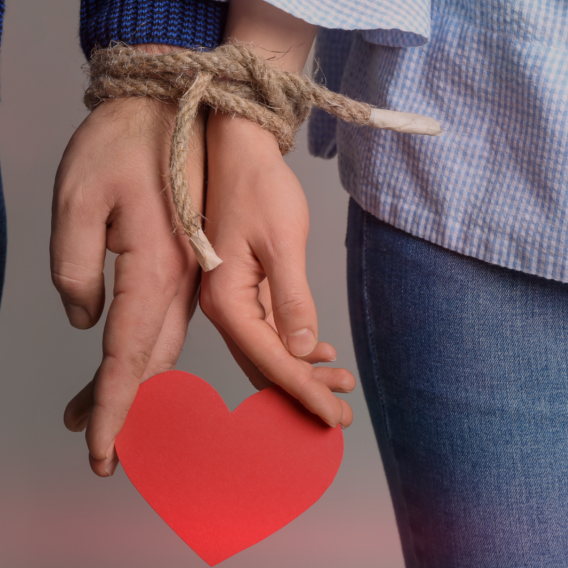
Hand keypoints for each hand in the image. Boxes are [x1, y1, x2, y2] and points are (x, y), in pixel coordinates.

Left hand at [51, 82, 204, 475]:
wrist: (166, 104)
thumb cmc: (118, 144)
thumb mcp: (75, 200)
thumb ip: (72, 269)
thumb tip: (86, 321)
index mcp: (156, 269)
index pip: (128, 357)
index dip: (112, 409)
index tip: (99, 454)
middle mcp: (181, 280)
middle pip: (151, 363)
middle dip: (121, 409)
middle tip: (92, 448)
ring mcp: (188, 272)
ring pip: (162, 346)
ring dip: (130, 384)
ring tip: (89, 414)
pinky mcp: (185, 263)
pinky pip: (166, 321)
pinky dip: (142, 351)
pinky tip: (120, 360)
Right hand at [199, 112, 355, 427]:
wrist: (240, 151)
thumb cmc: (259, 187)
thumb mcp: (282, 241)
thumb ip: (292, 298)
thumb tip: (302, 349)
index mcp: (227, 300)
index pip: (271, 361)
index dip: (305, 391)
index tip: (336, 416)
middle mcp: (224, 307)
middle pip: (266, 365)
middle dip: (305, 392)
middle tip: (343, 416)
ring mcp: (233, 301)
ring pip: (268, 353)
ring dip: (302, 374)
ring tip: (341, 385)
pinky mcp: (245, 290)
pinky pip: (268, 333)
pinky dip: (295, 350)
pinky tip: (321, 355)